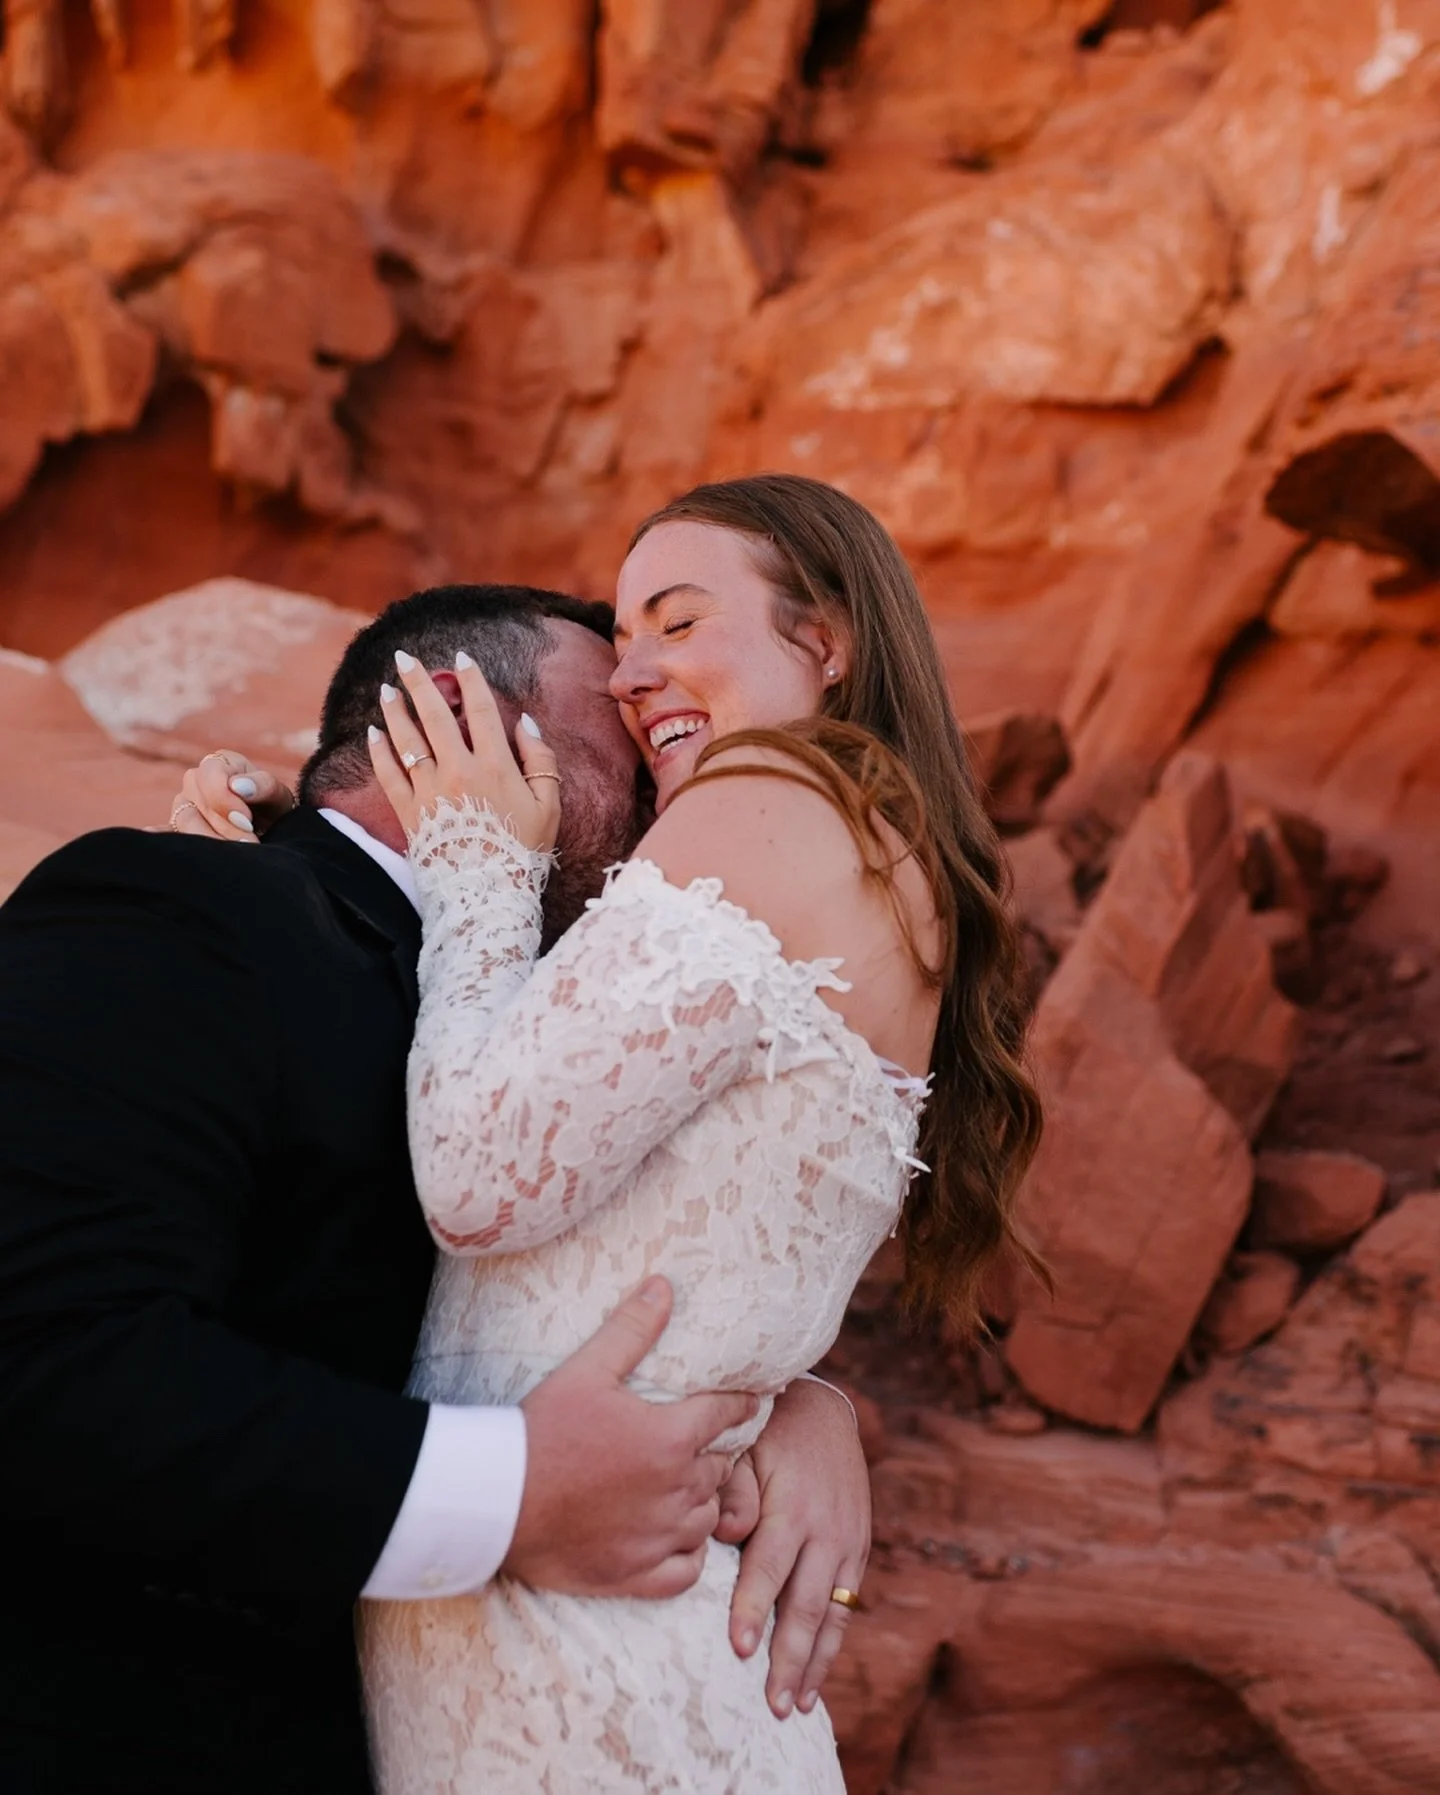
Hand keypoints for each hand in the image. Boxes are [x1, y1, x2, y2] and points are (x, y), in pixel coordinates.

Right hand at [165, 751, 294, 842]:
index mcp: (219, 763)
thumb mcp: (278, 795)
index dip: (225, 800)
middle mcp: (195, 781)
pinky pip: (165, 831)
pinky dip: (162, 835)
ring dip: (211, 840)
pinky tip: (161, 838)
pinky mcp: (176, 827)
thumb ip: (263, 785)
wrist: (271, 830)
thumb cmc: (273, 808)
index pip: (210, 776)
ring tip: (238, 854)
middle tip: (249, 845)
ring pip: (185, 821)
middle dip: (225, 828)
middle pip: (198, 803)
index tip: (247, 820)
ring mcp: (183, 804)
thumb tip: (238, 786)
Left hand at [370, 651, 559, 851]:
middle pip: (435, 716)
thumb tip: (523, 723)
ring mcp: (430, 792)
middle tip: (403, 658)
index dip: (472, 680)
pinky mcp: (409, 813)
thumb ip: (540, 760)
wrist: (489, 895)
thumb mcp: (550, 805)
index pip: (482, 710)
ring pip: (407, 740)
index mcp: (496, 766)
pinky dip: (379, 752)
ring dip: (394, 711)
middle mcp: (459, 771)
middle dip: (418, 682)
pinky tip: (373, 733)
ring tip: (385, 689)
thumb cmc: (524, 852)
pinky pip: (389, 775)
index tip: (461, 658)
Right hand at [506, 1277, 758, 1599]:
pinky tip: (674, 1539)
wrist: (497, 1502)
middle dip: (715, 1452)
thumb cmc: (542, 1431)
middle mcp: (675, 1491)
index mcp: (669, 1438)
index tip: (753, 1399)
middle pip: (719, 1467)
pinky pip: (687, 1571)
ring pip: (708, 1518)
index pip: (726, 1414)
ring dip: (702, 1501)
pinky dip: (688, 1555)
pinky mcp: (636, 1576)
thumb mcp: (586, 1369)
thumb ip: (631, 1329)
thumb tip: (663, 1286)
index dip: (742, 1403)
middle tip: (701, 1444)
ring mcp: (658, 1538)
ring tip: (685, 1487)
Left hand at [729, 1379, 869, 1718]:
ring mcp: (848, 1543)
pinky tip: (816, 1680)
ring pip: (831, 1614)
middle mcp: (826, 1530)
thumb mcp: (745, 1447)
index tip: (739, 1648)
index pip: (769, 1566)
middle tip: (770, 1702)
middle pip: (805, 1603)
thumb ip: (734, 1490)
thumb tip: (726, 1533)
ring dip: (813, 1664)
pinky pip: (846, 1606)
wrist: (821, 1410)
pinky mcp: (858, 1549)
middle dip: (788, 1656)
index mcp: (792, 1506)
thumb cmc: (768, 1431)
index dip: (754, 1608)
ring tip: (793, 1706)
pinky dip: (832, 1644)